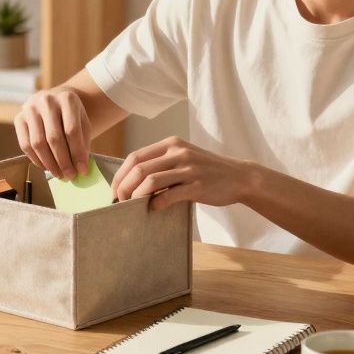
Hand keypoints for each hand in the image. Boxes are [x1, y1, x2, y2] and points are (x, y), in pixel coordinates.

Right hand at [15, 86, 91, 179]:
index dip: (77, 153)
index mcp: (67, 99)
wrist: (54, 100)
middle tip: (70, 176)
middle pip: (54, 138)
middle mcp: (46, 101)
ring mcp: (30, 108)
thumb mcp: (83, 123)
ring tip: (59, 174)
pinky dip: (36, 160)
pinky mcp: (19, 118)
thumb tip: (80, 168)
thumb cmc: (72, 116)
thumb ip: (83, 143)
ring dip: (49, 163)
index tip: (82, 170)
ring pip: (37, 143)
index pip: (72, 130)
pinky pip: (25, 144)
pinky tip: (46, 167)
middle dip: (63, 161)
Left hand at [111, 136, 252, 210]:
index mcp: (171, 144)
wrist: (239, 177)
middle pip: (139, 169)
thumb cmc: (207, 171)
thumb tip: (132, 182)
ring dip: (136, 196)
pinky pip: (170, 195)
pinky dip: (156, 203)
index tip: (114, 191)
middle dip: (123, 187)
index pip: (135, 157)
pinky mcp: (198, 185)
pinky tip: (153, 209)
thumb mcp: (183, 158)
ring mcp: (189, 168)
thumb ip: (161, 164)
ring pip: (151, 180)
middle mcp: (178, 152)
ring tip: (132, 207)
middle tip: (119, 202)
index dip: (120, 175)